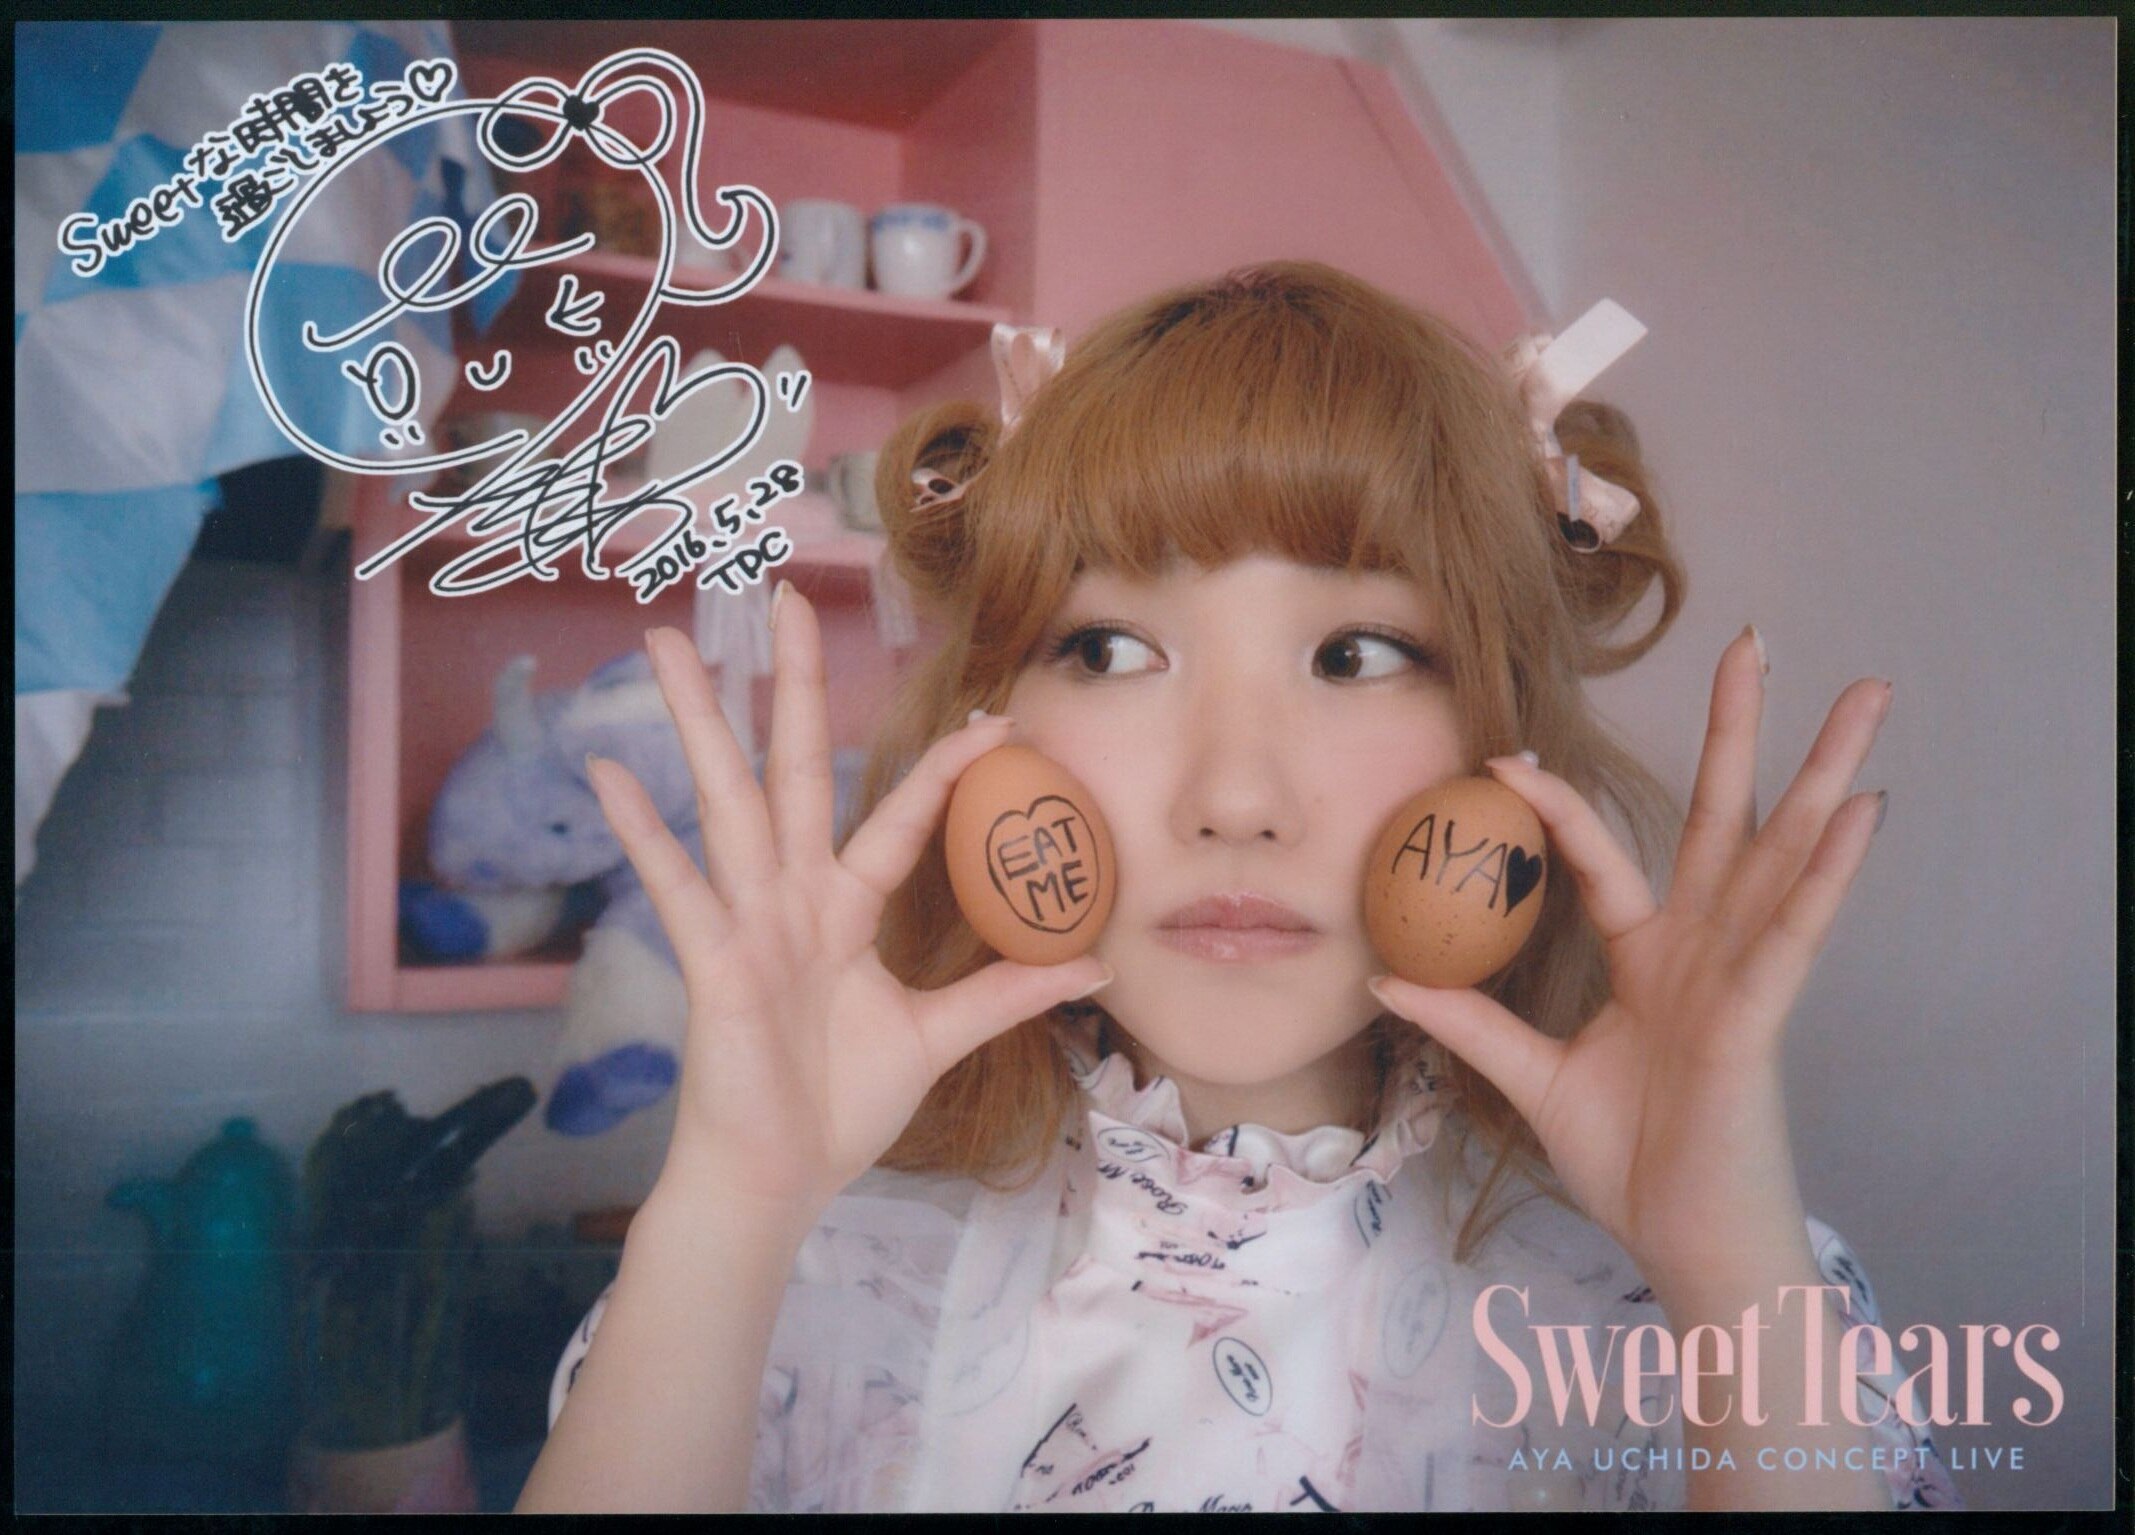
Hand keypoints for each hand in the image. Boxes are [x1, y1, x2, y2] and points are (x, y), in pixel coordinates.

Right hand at [585, 585, 1109, 1218]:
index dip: (943, 770)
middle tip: (783, 595)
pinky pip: (676, 885)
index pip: (897, 817)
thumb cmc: (841, 1107)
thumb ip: (1005, 993)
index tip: (989, 716)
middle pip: (793, 768)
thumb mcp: (938, 1036)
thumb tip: (1093, 964)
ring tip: (666, 644)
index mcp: (845, 910)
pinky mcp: (711, 959)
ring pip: (726, 802)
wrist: (778, 1178)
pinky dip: (643, 831)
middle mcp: (793, 897)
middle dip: (791, 684)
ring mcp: (747, 920)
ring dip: (698, 722)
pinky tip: (610, 769)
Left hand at [1370, 626, 1891, 1298]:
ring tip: (1865, 695)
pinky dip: (1827, 874)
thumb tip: (1386, 982)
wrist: (1682, 1243)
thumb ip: (1470, 1022)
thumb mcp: (1532, 1079)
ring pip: (1783, 854)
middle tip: (1755, 641)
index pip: (1600, 857)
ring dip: (1824, 772)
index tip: (1510, 752)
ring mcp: (1742, 975)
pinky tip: (1859, 811)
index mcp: (1654, 958)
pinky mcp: (1761, 1018)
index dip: (1556, 804)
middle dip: (1741, 732)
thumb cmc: (1631, 1164)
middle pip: (1727, 818)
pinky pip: (1794, 936)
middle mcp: (1705, 949)